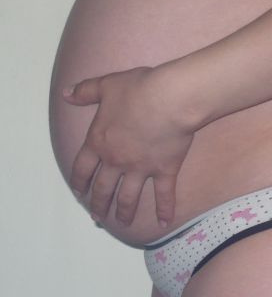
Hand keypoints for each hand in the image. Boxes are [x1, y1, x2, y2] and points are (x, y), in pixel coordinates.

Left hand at [63, 64, 195, 226]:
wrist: (169, 99)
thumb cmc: (137, 90)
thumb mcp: (107, 85)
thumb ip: (85, 91)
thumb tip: (65, 94)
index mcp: (100, 141)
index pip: (83, 167)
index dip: (79, 181)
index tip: (78, 192)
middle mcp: (117, 161)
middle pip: (103, 188)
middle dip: (98, 203)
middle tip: (96, 217)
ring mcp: (141, 169)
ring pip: (129, 196)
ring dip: (124, 212)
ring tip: (121, 223)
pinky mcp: (164, 170)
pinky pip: (164, 194)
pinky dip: (164, 209)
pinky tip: (164, 223)